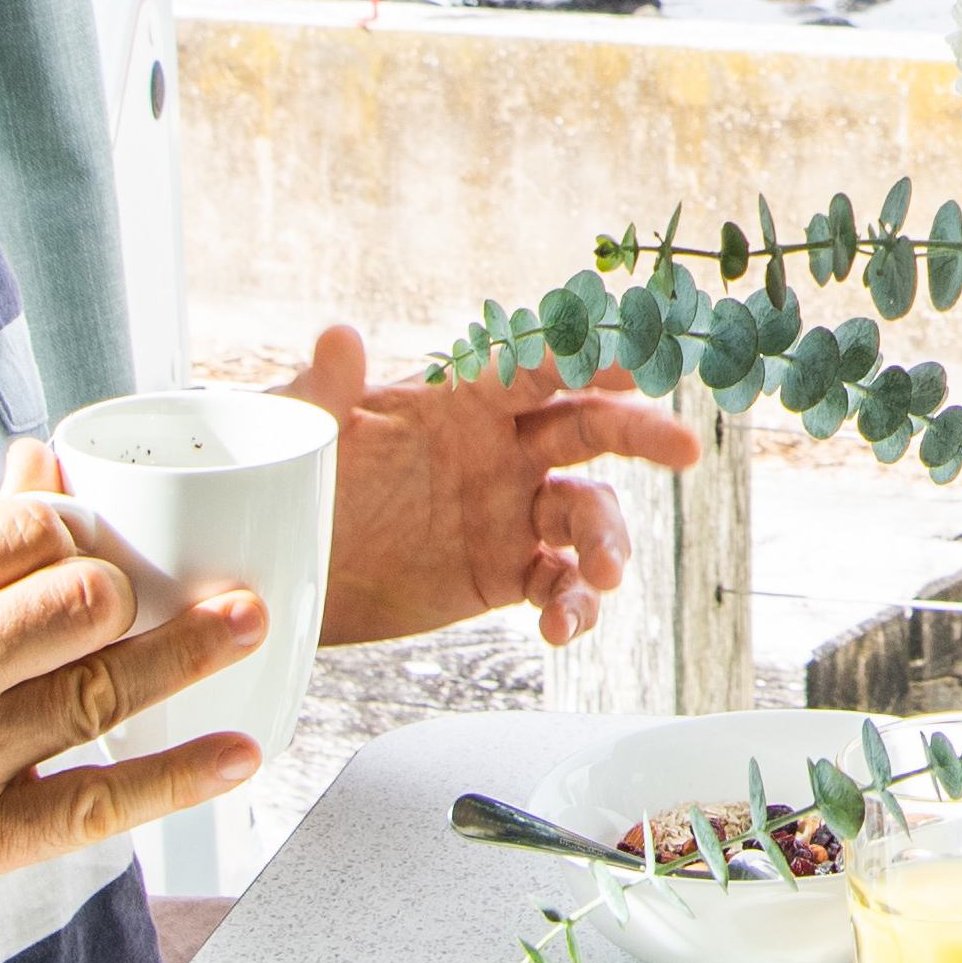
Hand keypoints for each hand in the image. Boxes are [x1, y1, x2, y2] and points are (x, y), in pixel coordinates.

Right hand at [0, 450, 265, 959]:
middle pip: (81, 601)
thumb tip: (38, 465)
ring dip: (193, 653)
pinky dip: (177, 779)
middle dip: (138, 589)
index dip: (81, 527)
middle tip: (172, 590)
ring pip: (104, 691)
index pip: (23, 529)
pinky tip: (236, 755)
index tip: (99, 540)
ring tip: (254, 623)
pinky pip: (96, 805)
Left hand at [293, 324, 709, 647]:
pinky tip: (561, 628)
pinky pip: (560, 584)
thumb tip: (340, 335)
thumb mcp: (300, 435)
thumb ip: (323, 389)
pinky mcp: (504, 573)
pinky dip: (573, 606)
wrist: (279, 574)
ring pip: (587, 515)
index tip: (628, 364)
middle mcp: (498, 451)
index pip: (532, 370)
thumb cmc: (291, 482)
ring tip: (604, 576)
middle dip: (639, 434)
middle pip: (587, 429)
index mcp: (459, 402)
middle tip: (682, 450)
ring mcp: (508, 513)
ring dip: (610, 541)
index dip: (582, 362)